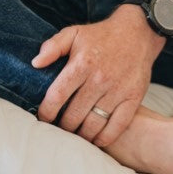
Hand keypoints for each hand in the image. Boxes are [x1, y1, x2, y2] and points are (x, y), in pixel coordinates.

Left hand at [32, 5, 164, 146]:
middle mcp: (99, 79)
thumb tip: (35, 63)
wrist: (138, 33)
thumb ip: (53, 47)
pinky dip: (105, 138)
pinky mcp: (134, 98)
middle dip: (63, 127)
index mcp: (82, 64)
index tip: (43, 118)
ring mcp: (118, 90)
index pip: (58, 95)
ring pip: (94, 124)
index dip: (47, 111)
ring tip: (75, 136)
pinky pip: (118, 126)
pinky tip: (96, 140)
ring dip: (82, 135)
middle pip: (74, 115)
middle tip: (60, 129)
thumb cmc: (101, 36)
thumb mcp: (74, 33)